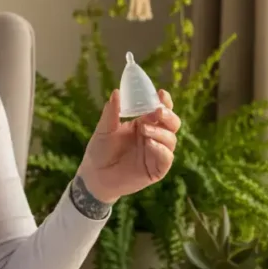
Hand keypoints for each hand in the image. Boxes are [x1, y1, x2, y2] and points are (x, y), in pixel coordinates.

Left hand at [77, 88, 180, 204]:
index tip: (161, 94)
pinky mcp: (157, 169)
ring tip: (144, 130)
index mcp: (143, 124)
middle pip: (172, 123)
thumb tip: (116, 92)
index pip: (160, 110)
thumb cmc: (100, 151)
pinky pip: (166, 158)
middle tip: (157, 112)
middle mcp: (153, 137)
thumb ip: (112, 112)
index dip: (164, 101)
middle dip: (168, 116)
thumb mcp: (104, 129)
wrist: (95, 176)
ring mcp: (156, 153)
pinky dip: (161, 149)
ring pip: (171, 139)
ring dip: (160, 132)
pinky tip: (150, 144)